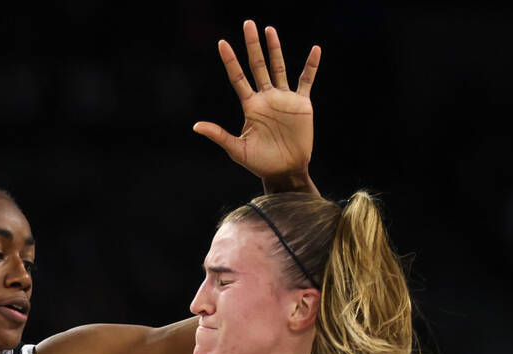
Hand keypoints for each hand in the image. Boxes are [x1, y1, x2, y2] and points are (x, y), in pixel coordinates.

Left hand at [193, 21, 319, 184]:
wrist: (285, 171)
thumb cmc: (260, 163)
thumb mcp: (237, 150)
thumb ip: (219, 135)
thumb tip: (196, 126)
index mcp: (250, 106)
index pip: (238, 78)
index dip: (230, 61)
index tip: (222, 43)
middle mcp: (266, 98)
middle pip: (257, 65)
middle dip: (252, 46)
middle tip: (248, 24)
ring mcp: (284, 99)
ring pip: (278, 68)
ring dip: (275, 49)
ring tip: (269, 30)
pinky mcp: (301, 104)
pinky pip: (306, 80)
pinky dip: (311, 66)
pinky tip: (315, 50)